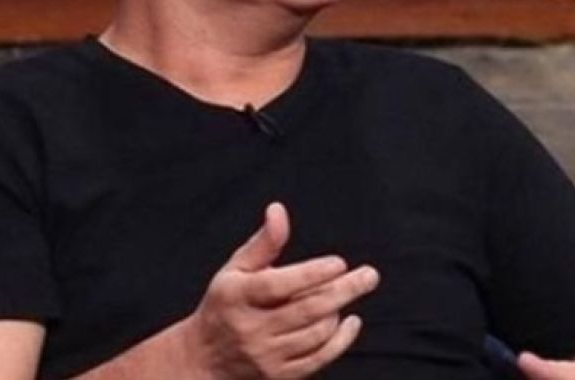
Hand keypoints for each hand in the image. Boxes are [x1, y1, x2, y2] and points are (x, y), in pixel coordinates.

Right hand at [179, 202, 379, 378]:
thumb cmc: (225, 304)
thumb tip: (278, 210)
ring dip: (338, 311)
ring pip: (315, 334)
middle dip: (344, 291)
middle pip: (306, 310)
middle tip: (370, 275)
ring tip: (348, 293)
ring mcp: (266, 355)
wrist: (204, 358)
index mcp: (238, 296)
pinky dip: (341, 341)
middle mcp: (251, 328)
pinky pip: (318, 360)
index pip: (278, 285)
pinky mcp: (279, 375)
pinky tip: (351, 322)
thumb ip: (263, 242)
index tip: (339, 262)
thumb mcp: (235, 269)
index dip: (311, 274)